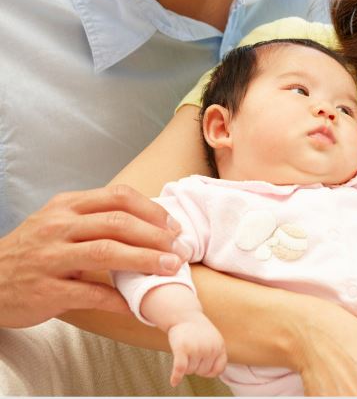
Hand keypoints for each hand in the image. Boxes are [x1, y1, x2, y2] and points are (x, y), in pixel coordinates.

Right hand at [0, 185, 185, 327]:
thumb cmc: (33, 252)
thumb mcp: (59, 222)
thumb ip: (97, 217)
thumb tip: (151, 222)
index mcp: (66, 207)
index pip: (118, 196)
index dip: (152, 210)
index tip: (173, 226)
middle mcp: (58, 227)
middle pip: (117, 223)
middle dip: (156, 236)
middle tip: (180, 249)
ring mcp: (50, 258)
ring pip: (106, 253)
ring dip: (145, 261)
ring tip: (170, 268)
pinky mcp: (46, 290)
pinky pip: (90, 293)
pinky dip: (118, 298)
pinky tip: (137, 303)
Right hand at [166, 314, 227, 386]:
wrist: (185, 315)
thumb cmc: (199, 331)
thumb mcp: (214, 339)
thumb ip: (216, 353)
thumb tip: (212, 374)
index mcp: (220, 346)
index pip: (218, 370)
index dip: (209, 372)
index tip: (202, 367)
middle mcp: (210, 348)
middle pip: (201, 372)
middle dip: (195, 366)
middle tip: (192, 353)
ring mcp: (196, 348)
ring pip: (190, 371)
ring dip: (186, 366)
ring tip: (186, 351)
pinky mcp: (182, 348)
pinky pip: (180, 369)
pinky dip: (176, 377)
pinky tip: (174, 382)